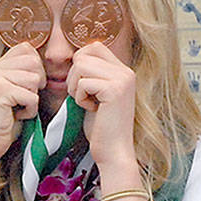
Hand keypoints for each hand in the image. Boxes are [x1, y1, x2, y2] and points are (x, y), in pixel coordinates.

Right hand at [0, 42, 44, 169]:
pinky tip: (16, 116)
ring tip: (17, 108)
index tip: (26, 87)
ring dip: (32, 99)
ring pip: (34, 78)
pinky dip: (30, 111)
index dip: (35, 67)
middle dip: (37, 83)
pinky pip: (32, 96)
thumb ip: (21, 74)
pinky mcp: (0, 91)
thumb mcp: (11, 92)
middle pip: (33, 61)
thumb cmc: (1, 122)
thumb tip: (44, 62)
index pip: (25, 48)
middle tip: (23, 99)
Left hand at [71, 41, 138, 172]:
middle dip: (74, 75)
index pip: (94, 47)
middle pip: (84, 54)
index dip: (79, 64)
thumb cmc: (101, 128)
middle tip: (82, 96)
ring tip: (87, 103)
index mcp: (123, 71)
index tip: (83, 87)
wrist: (113, 153)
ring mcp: (122, 80)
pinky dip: (79, 97)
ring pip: (80, 65)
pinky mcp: (114, 90)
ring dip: (75, 86)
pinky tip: (91, 110)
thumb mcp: (96, 95)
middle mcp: (126, 72)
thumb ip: (91, 75)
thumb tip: (75, 58)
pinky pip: (83, 82)